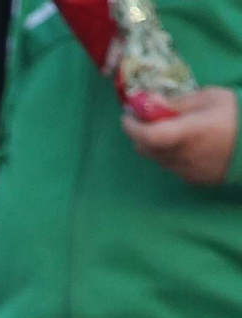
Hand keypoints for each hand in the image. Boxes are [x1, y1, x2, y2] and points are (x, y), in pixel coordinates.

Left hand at [122, 86, 238, 185]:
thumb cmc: (235, 114)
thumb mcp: (208, 97)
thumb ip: (176, 102)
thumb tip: (151, 101)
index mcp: (187, 132)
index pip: (148, 135)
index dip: (132, 127)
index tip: (127, 116)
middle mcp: (181, 155)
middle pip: (145, 149)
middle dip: (139, 134)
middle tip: (145, 119)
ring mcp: (185, 170)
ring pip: (156, 159)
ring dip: (153, 144)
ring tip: (167, 129)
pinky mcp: (190, 179)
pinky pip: (169, 166)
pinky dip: (167, 154)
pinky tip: (182, 143)